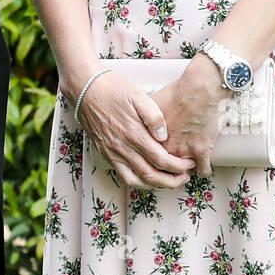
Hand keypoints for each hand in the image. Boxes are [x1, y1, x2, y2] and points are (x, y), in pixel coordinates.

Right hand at [76, 71, 196, 189]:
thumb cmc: (112, 89)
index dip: (178, 166)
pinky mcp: (106, 153)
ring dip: (156, 185)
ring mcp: (113, 153)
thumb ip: (154, 117)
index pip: (161, 159)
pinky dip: (138, 182)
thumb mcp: (138, 95)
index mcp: (134, 134)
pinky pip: (123, 175)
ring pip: (137, 180)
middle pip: (151, 175)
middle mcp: (123, 148)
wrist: (85, 90)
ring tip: (169, 181)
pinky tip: (147, 177)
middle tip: (184, 178)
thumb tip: (164, 136)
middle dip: (171, 181)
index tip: (189, 163)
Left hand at [150, 53, 225, 177]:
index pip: (146, 160)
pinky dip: (204, 170)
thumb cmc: (176, 92)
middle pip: (162, 171)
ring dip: (184, 172)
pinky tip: (202, 166)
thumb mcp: (150, 105)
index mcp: (151, 138)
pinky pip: (203, 171)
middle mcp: (166, 148)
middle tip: (171, 170)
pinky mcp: (202, 150)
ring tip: (186, 169)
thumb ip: (142, 120)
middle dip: (167, 173)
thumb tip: (136, 125)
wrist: (199, 88)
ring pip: (182, 173)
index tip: (156, 162)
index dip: (151, 162)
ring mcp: (184, 151)